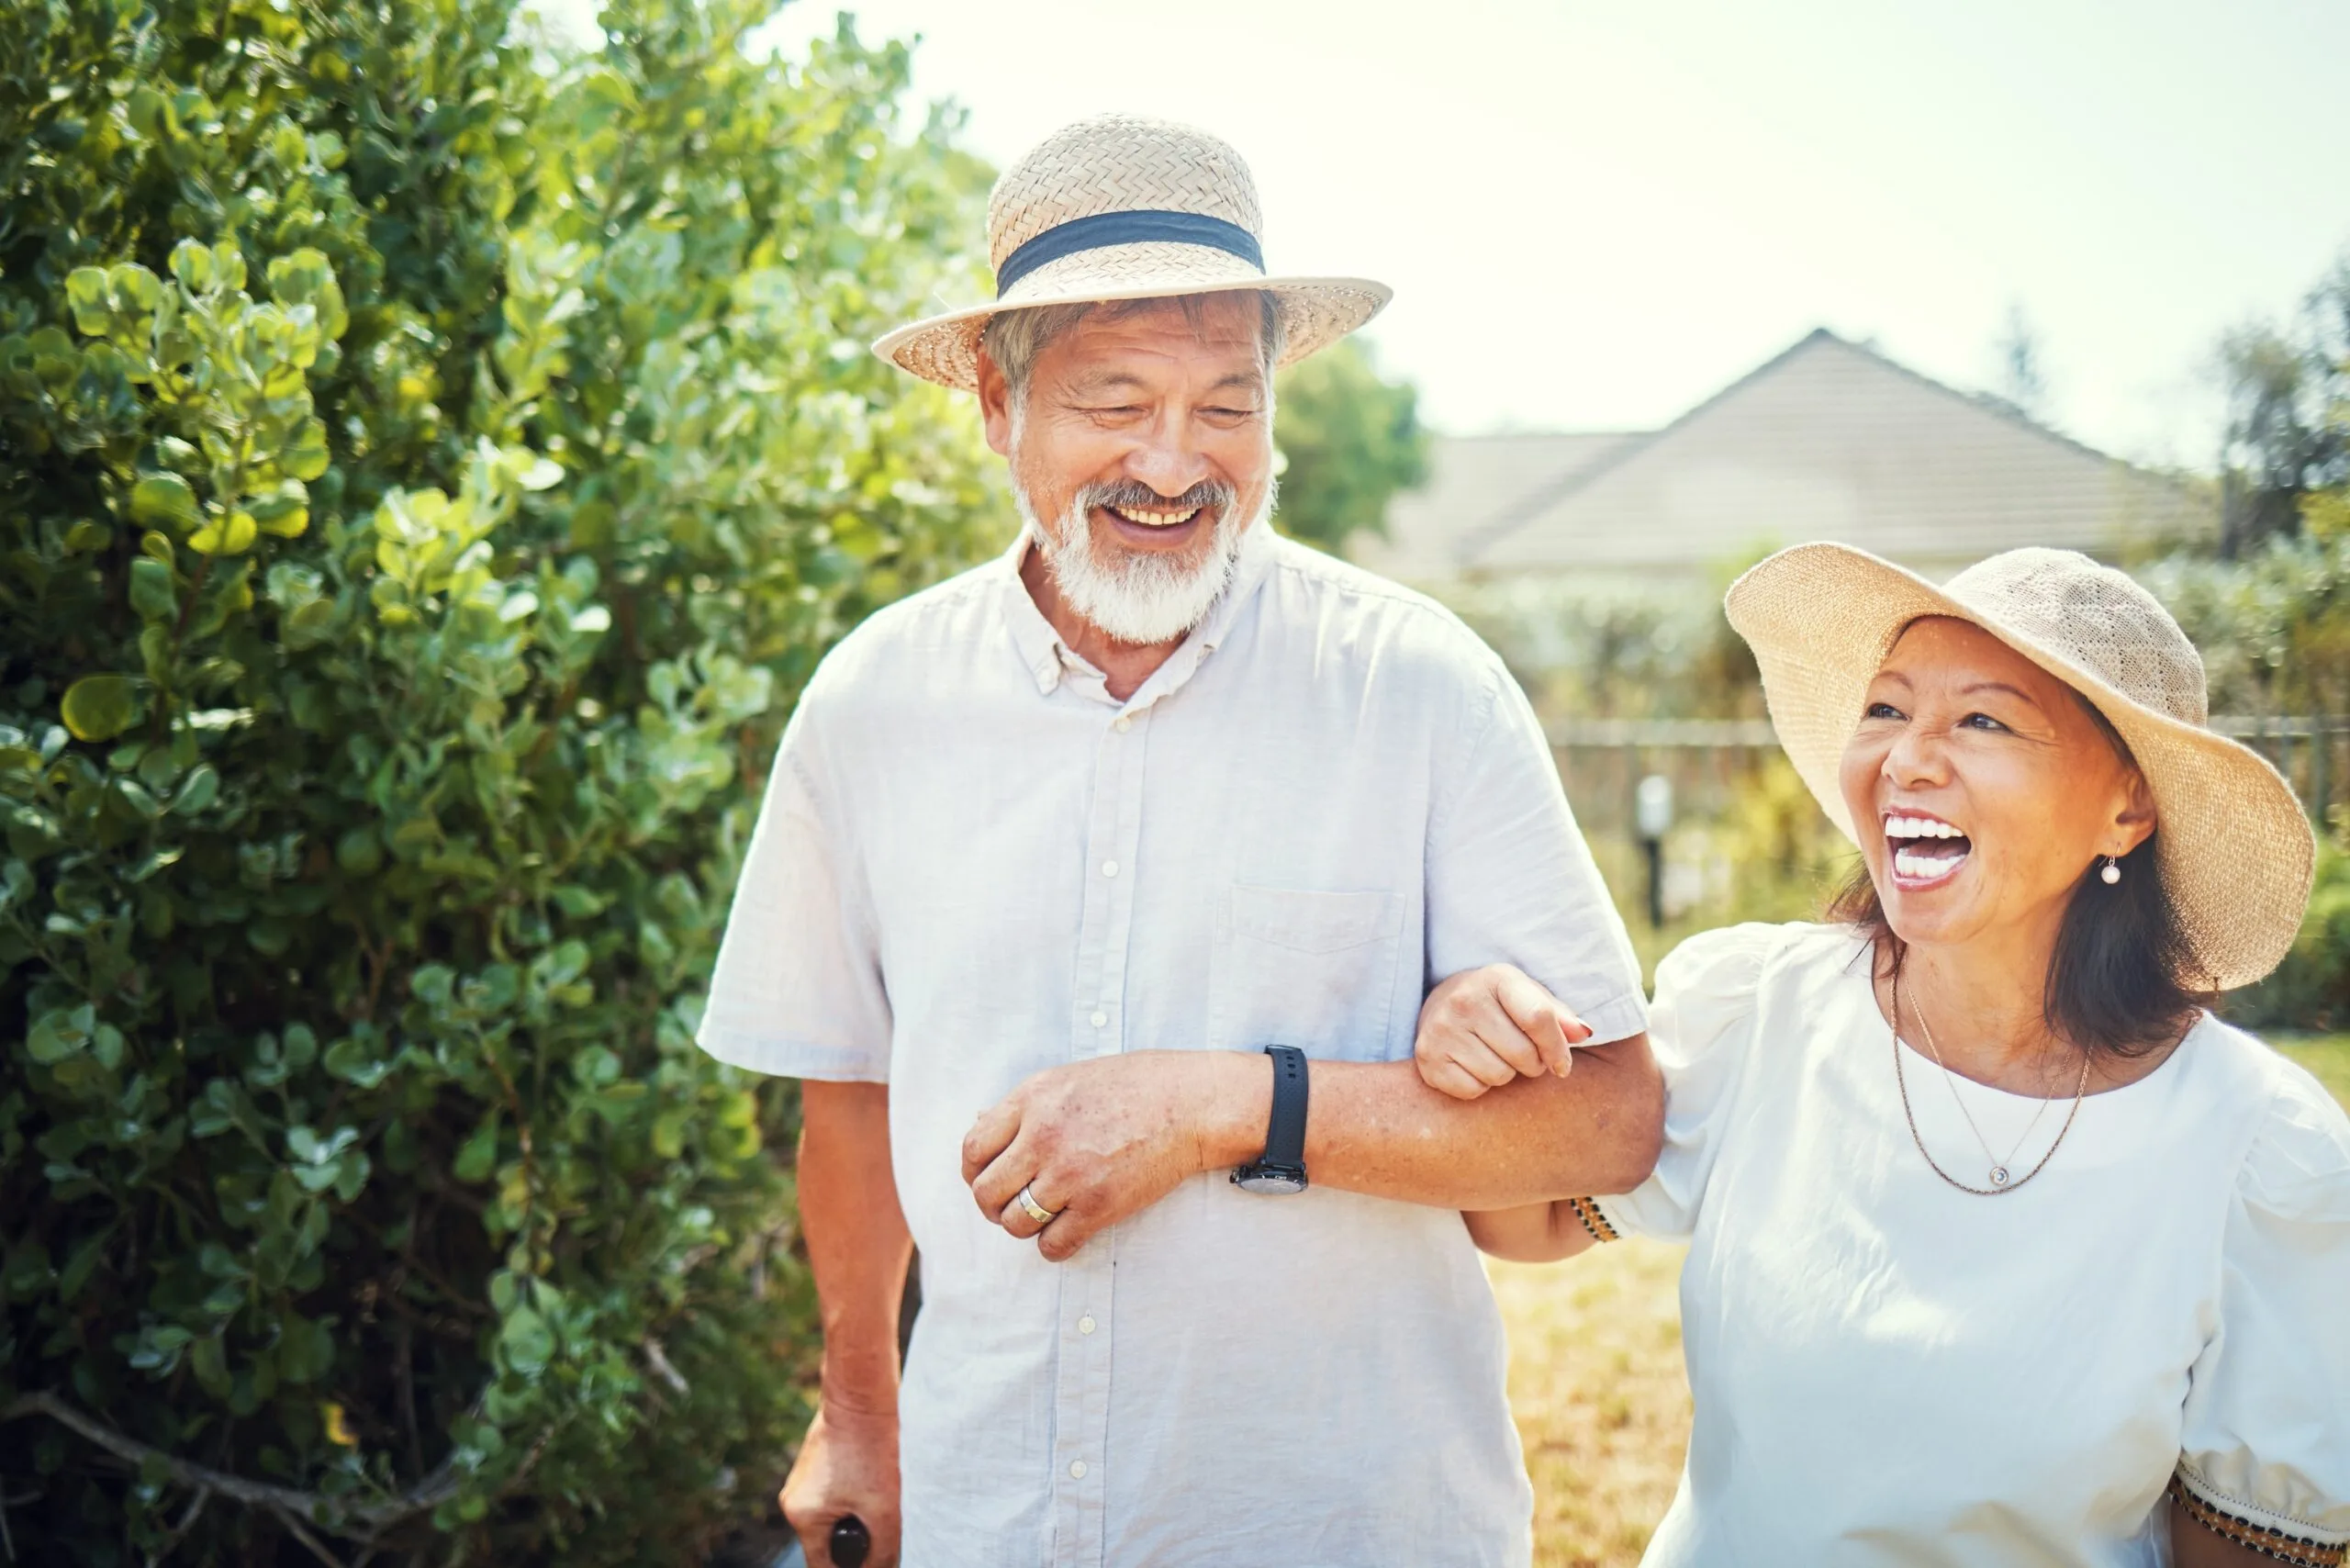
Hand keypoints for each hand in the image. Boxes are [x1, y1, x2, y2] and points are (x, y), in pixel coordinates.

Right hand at [781, 1401, 900, 1567]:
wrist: (862, 1396)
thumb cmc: (872, 1447)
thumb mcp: (884, 1508)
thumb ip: (881, 1550)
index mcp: (802, 1516)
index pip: (823, 1566)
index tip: (871, 1561)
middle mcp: (793, 1502)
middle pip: (825, 1543)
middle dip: (853, 1539)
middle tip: (880, 1524)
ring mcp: (800, 1483)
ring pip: (829, 1519)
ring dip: (854, 1516)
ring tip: (876, 1497)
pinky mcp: (812, 1468)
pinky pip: (831, 1497)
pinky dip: (851, 1496)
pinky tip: (869, 1480)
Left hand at [962, 1051, 1238, 1262]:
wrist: (1191, 1102)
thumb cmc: (1135, 1085)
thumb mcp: (1069, 1079)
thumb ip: (1024, 1105)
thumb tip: (980, 1125)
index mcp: (1032, 1099)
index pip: (972, 1149)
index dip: (974, 1172)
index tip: (988, 1179)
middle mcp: (1043, 1137)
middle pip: (986, 1192)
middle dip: (993, 1206)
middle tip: (1012, 1205)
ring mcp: (1070, 1173)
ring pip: (1015, 1223)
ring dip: (1024, 1227)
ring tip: (1044, 1216)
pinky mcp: (1099, 1205)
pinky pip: (1053, 1245)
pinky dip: (1054, 1246)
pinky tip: (1067, 1232)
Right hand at [1414, 964, 1591, 1100]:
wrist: (1442, 1003)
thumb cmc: (1499, 1004)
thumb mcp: (1529, 997)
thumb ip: (1559, 1016)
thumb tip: (1584, 1034)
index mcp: (1496, 978)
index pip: (1538, 1018)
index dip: (1558, 1048)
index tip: (1562, 1065)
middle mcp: (1464, 1000)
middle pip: (1523, 1054)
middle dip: (1532, 1063)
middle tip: (1522, 1054)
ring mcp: (1441, 1029)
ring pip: (1499, 1076)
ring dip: (1506, 1074)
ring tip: (1497, 1056)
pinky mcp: (1426, 1057)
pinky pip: (1473, 1091)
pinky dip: (1480, 1086)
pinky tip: (1474, 1065)